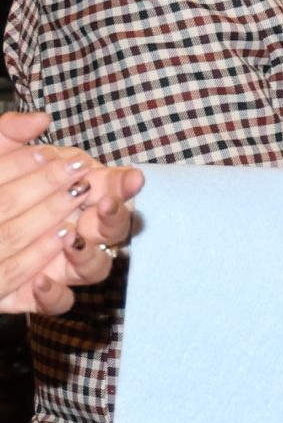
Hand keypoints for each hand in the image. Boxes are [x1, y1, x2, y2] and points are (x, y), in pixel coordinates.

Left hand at [0, 112, 144, 313]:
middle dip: (114, 217)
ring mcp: (59, 264)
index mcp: (75, 195)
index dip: (122, 184)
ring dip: (88, 254)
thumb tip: (39, 119)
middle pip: (113, 230)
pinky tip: (40, 281)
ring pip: (95, 268)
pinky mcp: (36, 293)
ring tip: (73, 239)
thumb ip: (10, 134)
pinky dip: (54, 295)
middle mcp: (76, 230)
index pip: (110, 189)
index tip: (130, 177)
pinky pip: (59, 302)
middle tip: (105, 204)